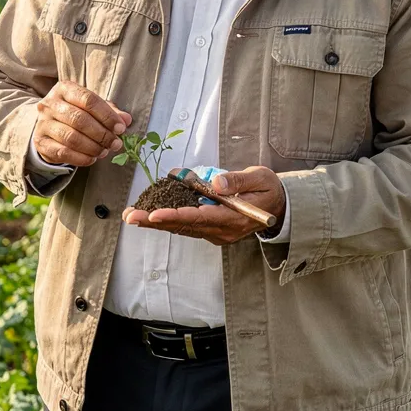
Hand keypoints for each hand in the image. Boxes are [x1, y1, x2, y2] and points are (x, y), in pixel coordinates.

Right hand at [32, 82, 131, 167]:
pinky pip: (63, 152)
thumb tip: (126, 119)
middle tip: (116, 144)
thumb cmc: (74, 113)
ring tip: (105, 151)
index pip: (88, 100)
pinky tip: (92, 158)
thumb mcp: (91, 107)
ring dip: (93, 147)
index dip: (107, 115)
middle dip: (102, 134)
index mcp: (64, 89)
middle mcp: (50, 104)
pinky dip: (82, 158)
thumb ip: (109, 111)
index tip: (121, 128)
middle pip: (80, 119)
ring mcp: (43, 123)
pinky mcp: (40, 142)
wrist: (47, 125)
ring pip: (71, 137)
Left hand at [124, 166, 284, 245]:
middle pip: (184, 227)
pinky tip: (150, 215)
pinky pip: (187, 226)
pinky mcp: (212, 229)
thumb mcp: (260, 178)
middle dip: (155, 221)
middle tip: (130, 216)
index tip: (154, 214)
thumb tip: (216, 182)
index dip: (176, 216)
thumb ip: (238, 181)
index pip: (200, 218)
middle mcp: (222, 230)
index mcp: (234, 218)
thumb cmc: (269, 189)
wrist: (279, 208)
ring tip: (132, 216)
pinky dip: (168, 220)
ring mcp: (216, 232)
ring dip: (156, 223)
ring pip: (182, 228)